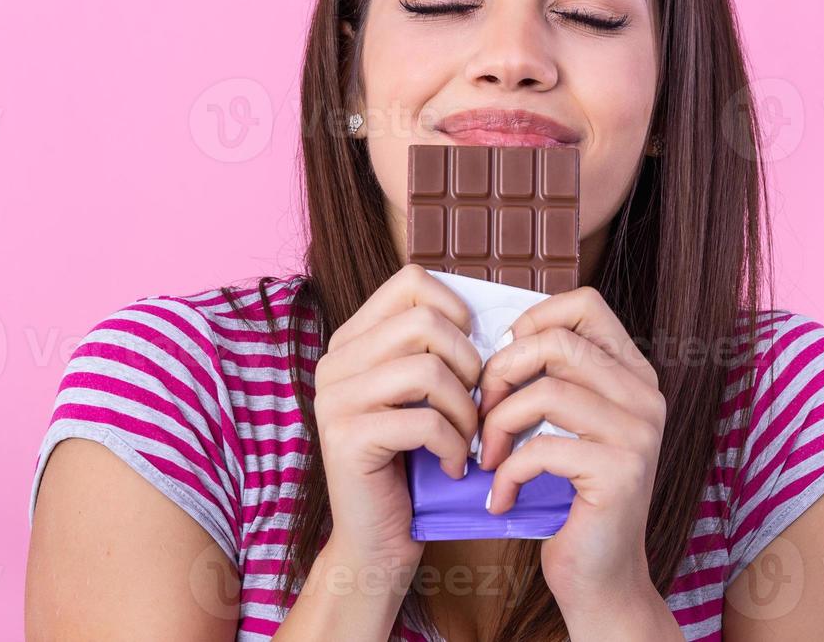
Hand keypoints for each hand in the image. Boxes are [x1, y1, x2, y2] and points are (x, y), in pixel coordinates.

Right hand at [312, 265, 483, 570]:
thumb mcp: (424, 395)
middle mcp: (335, 361)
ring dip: (465, 409)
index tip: (473, 354)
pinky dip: (453, 446)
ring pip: (428, 370)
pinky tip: (454, 466)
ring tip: (468, 438)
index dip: (456, 310)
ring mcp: (334, 399)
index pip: (411, 282)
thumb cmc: (413, 462)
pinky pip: (423, 422)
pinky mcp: (346, 439)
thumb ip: (438, 349)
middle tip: (477, 404)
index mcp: (354, 340)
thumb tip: (488, 312)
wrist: (379, 541)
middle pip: (424, 324)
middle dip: (469, 364)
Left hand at [474, 286, 666, 608]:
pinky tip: (499, 496)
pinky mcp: (621, 472)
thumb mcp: (564, 425)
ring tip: (486, 457)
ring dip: (498, 426)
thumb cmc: (569, 497)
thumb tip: (496, 338)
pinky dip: (506, 474)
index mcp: (633, 373)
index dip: (532, 320)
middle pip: (557, 343)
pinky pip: (542, 449)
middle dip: (501, 373)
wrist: (600, 576)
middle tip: (481, 413)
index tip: (502, 361)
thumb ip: (550, 377)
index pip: (585, 304)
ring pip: (545, 392)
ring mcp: (639, 433)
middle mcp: (645, 395)